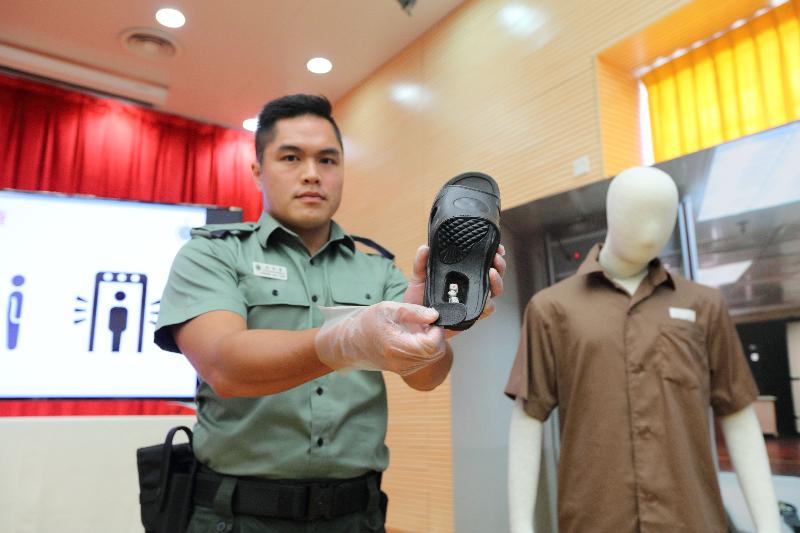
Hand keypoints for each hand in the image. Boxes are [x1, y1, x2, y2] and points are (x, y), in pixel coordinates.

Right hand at [315, 301, 446, 375]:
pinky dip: (426, 349)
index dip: (437, 331)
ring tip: (418, 330)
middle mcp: (401, 362)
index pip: (431, 345)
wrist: (352, 343)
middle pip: (435, 353)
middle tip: (425, 323)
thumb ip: (413, 312)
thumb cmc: (368, 323)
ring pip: (432, 358)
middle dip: (436, 336)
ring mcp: (403, 369)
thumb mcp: (388, 309)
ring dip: (432, 342)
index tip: (431, 320)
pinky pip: (425, 361)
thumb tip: (434, 315)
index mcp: (396, 345)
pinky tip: (415, 338)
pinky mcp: (405, 371)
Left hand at [403, 243, 506, 336]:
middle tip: (495, 259)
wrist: (415, 324)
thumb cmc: (418, 301)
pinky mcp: (472, 316)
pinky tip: (486, 298)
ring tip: (491, 273)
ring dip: (497, 282)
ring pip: (494, 291)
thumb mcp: (419, 279)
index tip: (496, 247)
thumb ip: (421, 264)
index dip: (492, 253)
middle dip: (499, 266)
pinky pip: (486, 310)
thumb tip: (424, 248)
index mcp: (462, 275)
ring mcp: (473, 301)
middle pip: (494, 275)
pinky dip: (488, 303)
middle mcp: (471, 287)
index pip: (482, 262)